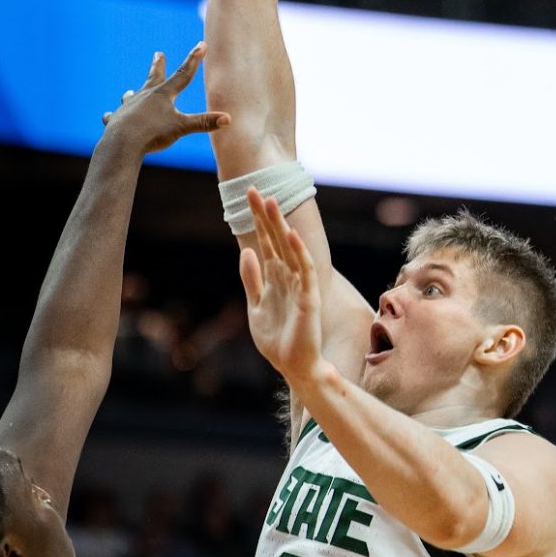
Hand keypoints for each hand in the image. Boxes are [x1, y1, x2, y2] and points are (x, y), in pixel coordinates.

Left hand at [101, 42, 229, 154]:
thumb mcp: (182, 127)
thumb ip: (204, 123)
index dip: (195, 59)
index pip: (184, 74)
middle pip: (154, 77)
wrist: (121, 143)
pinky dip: (112, 116)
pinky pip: (113, 116)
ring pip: (132, 97)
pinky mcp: (115, 120)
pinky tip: (108, 116)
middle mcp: (145, 96)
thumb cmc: (152, 133)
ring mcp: (128, 107)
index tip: (201, 44)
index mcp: (163, 94)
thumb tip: (228, 119)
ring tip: (130, 91)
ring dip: (134, 93)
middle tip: (157, 54)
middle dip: (158, 65)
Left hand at [239, 188, 324, 385]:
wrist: (295, 367)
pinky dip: (297, 251)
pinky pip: (303, 269)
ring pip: (289, 247)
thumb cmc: (278, 340)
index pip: (265, 240)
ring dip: (279, 225)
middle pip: (275, 238)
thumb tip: (247, 250)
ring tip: (271, 202)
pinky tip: (289, 234)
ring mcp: (300, 284)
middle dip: (265, 214)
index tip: (247, 195)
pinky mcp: (309, 297)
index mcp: (275, 277)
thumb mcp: (255, 307)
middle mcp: (288, 275)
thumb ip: (252, 279)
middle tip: (254, 189)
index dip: (257, 219)